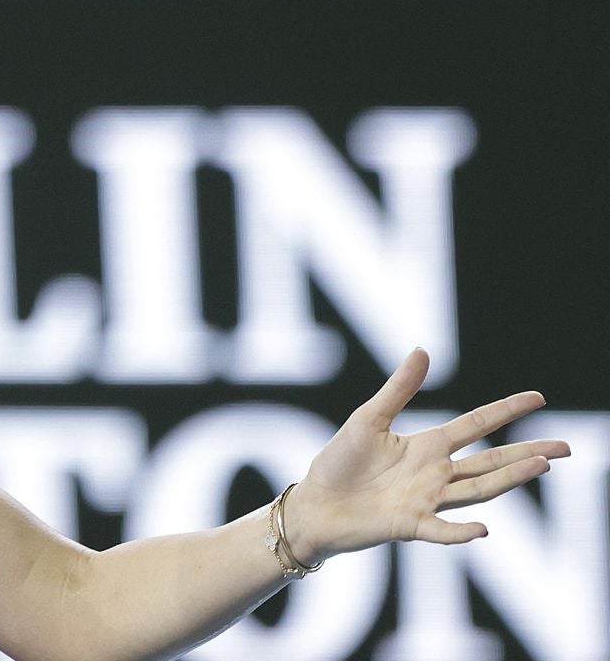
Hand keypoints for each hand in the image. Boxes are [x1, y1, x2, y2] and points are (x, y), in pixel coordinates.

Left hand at [286, 347, 570, 562]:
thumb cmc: (339, 462)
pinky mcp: (409, 525)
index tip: (538, 398)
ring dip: (508, 479)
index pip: (475, 424)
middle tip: (565, 447)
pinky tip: (482, 529)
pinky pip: (440, 529)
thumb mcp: (368, 419)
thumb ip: (398, 390)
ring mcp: (426, 500)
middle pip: (490, 461)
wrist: (315, 503)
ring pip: (476, 490)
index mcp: (427, 446)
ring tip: (541, 465)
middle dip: (527, 453)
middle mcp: (435, 474)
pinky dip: (459, 531)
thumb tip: (423, 349)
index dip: (506, 411)